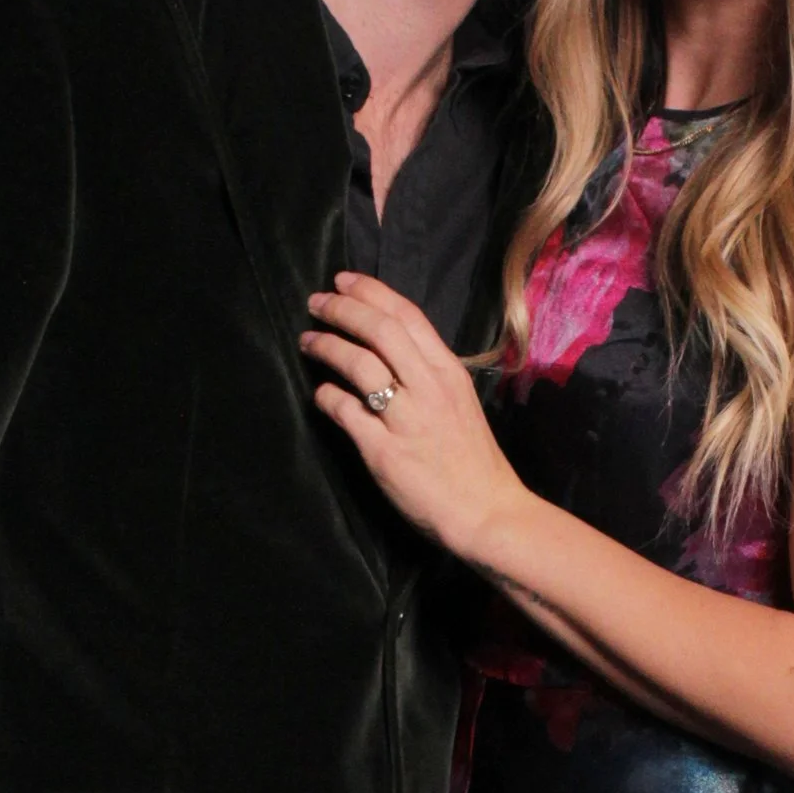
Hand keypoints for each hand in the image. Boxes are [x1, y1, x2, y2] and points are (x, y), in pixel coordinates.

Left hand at [301, 275, 527, 563]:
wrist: (485, 511)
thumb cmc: (472, 461)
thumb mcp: (459, 402)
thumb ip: (427, 375)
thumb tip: (388, 353)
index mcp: (448, 371)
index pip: (407, 315)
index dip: (371, 292)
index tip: (344, 281)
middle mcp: (428, 387)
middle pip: (379, 329)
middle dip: (342, 309)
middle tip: (316, 303)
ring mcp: (406, 417)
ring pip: (359, 363)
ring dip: (327, 346)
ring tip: (308, 341)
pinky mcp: (384, 450)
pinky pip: (346, 410)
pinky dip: (327, 397)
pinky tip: (320, 394)